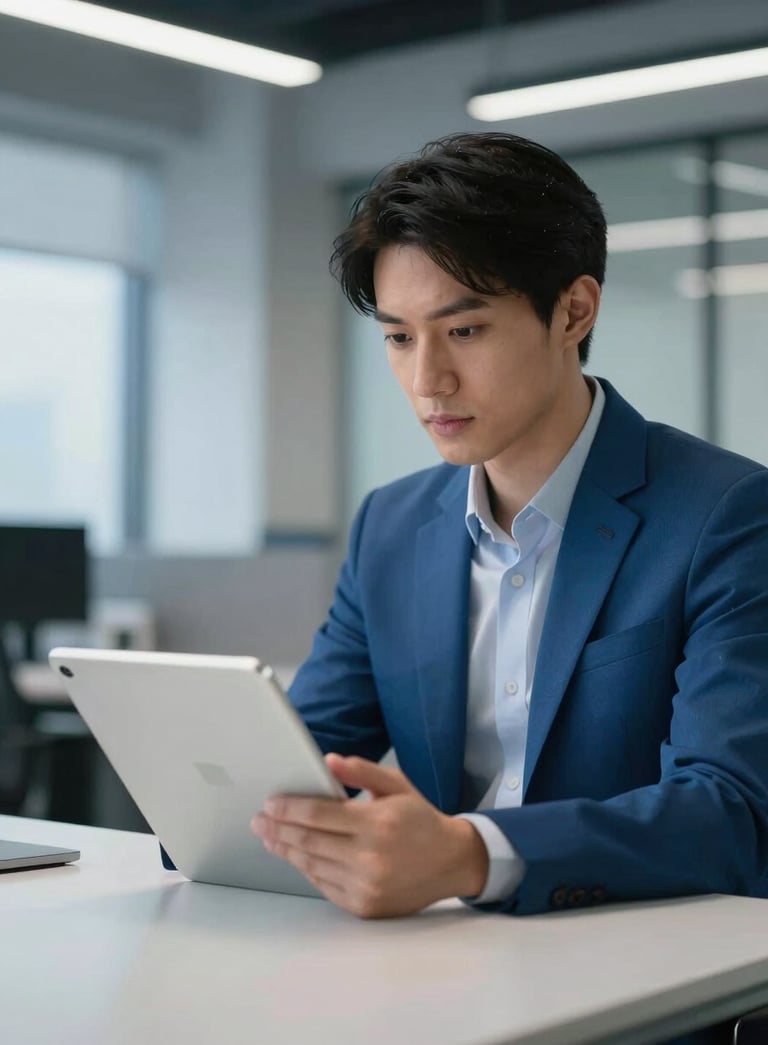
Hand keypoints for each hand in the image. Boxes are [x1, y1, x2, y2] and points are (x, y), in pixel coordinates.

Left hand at [251, 754, 488, 917]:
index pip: (318, 815)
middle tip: (258, 821)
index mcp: (377, 823)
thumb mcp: (397, 785)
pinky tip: (297, 856)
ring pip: (312, 865)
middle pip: (308, 842)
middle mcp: (370, 857)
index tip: (270, 804)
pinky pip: (324, 885)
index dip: (289, 809)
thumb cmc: (420, 819)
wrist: (451, 862)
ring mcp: (366, 885)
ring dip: (286, 850)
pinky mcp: (364, 905)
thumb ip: (362, 771)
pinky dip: (307, 869)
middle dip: (278, 830)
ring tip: (270, 838)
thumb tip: (327, 761)